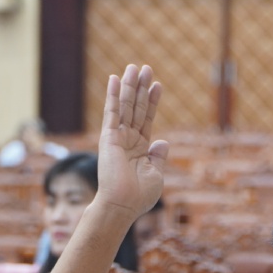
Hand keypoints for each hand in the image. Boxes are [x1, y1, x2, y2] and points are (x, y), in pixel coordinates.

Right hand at [97, 64, 168, 220]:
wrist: (123, 205)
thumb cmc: (139, 196)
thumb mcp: (156, 174)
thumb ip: (158, 156)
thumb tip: (163, 141)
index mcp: (140, 148)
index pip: (147, 119)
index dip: (152, 101)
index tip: (158, 85)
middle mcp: (128, 140)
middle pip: (137, 108)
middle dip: (141, 88)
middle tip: (146, 68)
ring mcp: (118, 137)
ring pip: (125, 106)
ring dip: (130, 87)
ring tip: (135, 68)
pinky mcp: (109, 138)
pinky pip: (112, 112)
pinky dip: (114, 95)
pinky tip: (115, 79)